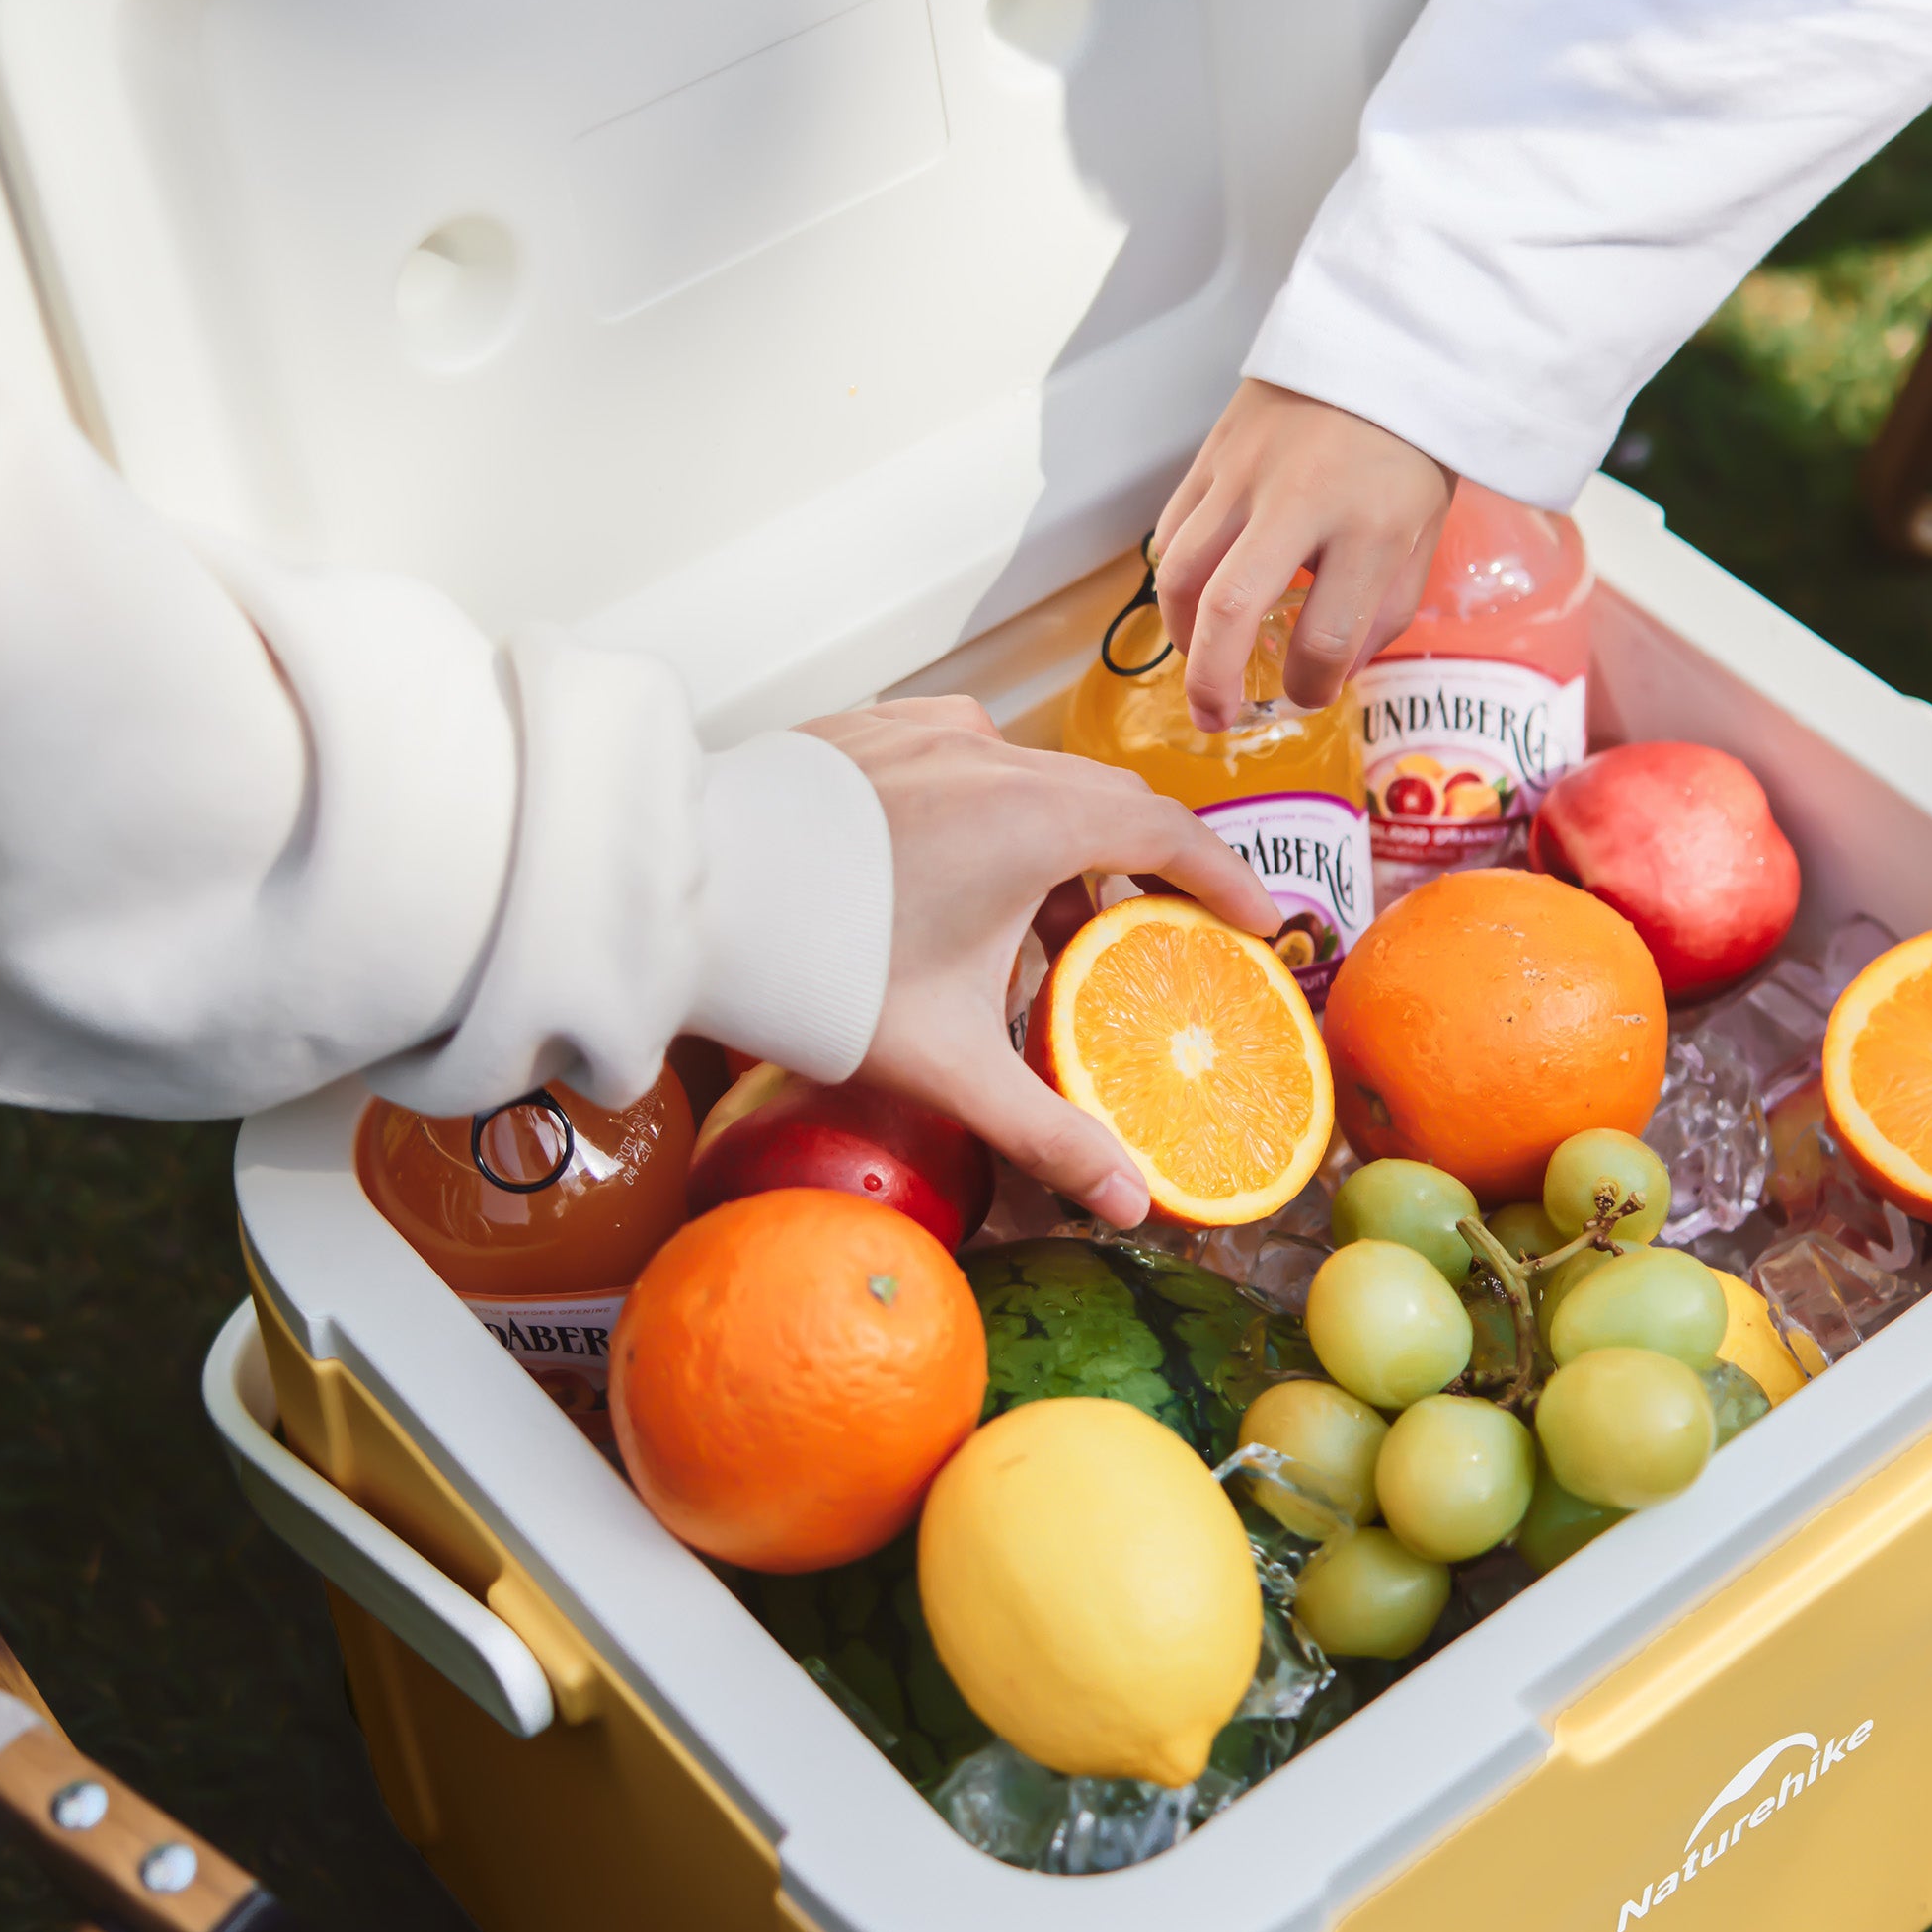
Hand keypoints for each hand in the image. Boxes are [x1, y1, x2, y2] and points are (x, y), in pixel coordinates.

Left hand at [804, 697, 1281, 1226]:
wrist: (675, 896)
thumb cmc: (813, 971)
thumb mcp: (948, 1063)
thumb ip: (1048, 1131)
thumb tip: (1129, 1202)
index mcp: (1035, 818)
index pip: (1168, 834)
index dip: (1224, 879)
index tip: (1256, 921)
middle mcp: (990, 755)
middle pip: (1104, 805)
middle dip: (1141, 872)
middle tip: (1156, 938)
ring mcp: (921, 731)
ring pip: (1028, 780)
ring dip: (1055, 848)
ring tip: (1042, 930)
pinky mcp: (865, 729)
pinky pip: (959, 761)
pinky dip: (987, 812)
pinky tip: (957, 872)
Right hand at [1153, 381, 1455, 731]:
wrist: (1381, 343)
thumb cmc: (1406, 448)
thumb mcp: (1423, 533)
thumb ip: (1383, 611)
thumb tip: (1326, 674)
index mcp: (1371, 525)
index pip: (1326, 636)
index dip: (1312, 684)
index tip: (1310, 692)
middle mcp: (1300, 500)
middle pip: (1230, 609)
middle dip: (1212, 682)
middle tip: (1214, 719)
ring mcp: (1245, 475)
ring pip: (1180, 573)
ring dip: (1181, 636)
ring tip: (1200, 663)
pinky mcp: (1211, 456)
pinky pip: (1172, 532)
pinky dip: (1176, 579)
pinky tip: (1197, 599)